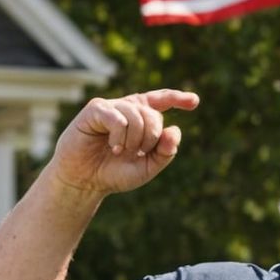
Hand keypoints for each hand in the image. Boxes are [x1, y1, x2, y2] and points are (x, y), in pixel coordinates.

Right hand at [44, 89, 199, 199]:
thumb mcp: (147, 167)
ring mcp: (112, 107)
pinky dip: (119, 135)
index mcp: (141, 119)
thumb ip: (165, 152)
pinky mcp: (95, 110)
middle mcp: (128, 108)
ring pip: (136, 115)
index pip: (162, 101)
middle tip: (137, 153)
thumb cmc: (114, 173)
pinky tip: (112, 146)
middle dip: (151, 138)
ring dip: (134, 139)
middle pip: (153, 114)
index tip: (194, 102)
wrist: (84, 181)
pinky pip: (117, 117)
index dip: (178, 98)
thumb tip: (175, 130)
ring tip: (120, 151)